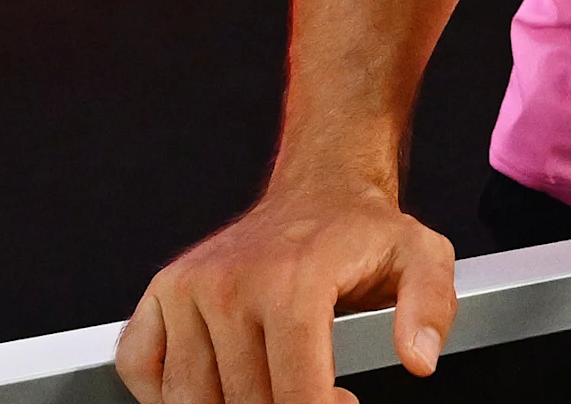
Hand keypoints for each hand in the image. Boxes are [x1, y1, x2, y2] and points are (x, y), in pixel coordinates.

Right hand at [119, 181, 456, 403]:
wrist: (320, 188)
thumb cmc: (364, 232)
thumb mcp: (423, 257)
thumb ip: (430, 308)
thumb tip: (419, 357)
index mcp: (292, 280)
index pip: (295, 393)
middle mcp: (230, 283)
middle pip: (245, 403)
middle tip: (315, 396)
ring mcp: (188, 289)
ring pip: (190, 399)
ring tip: (277, 391)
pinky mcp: (161, 294)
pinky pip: (140, 367)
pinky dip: (166, 394)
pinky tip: (212, 389)